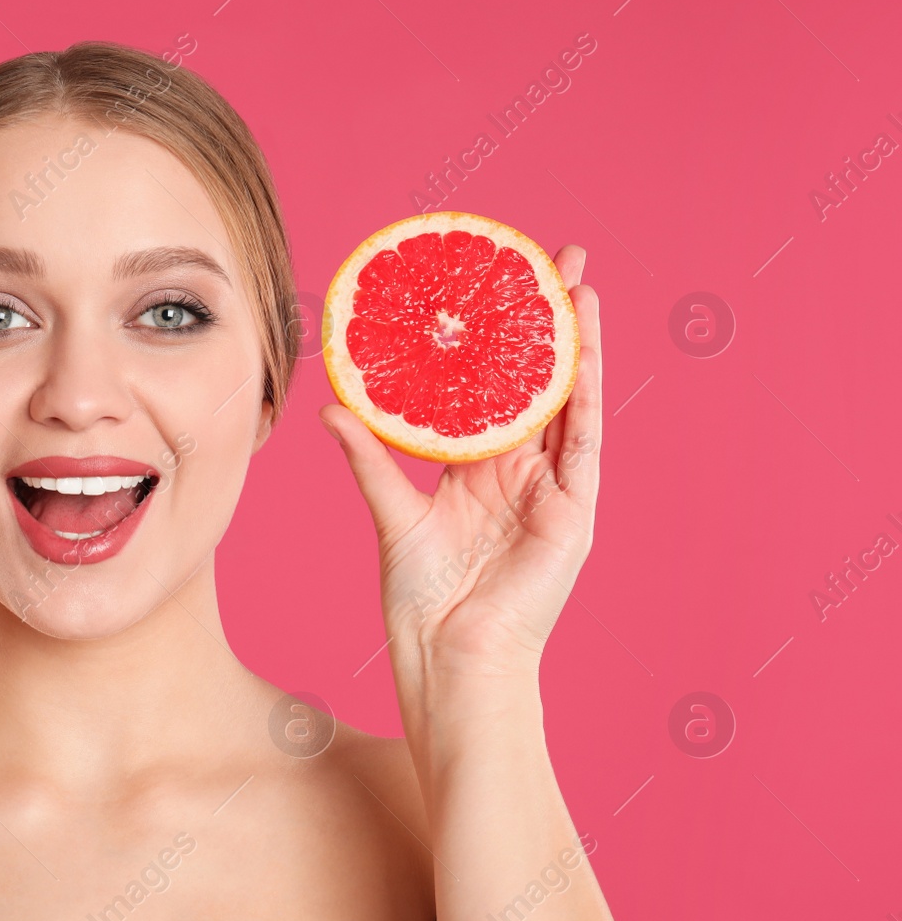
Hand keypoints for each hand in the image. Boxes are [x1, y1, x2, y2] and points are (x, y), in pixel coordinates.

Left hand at [320, 245, 601, 717]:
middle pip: (537, 382)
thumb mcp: (392, 516)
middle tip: (548, 260)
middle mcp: (521, 473)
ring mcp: (554, 489)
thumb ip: (369, 460)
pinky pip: (585, 438)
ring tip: (576, 281)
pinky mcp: (575, 510)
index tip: (493, 289)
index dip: (496, 343)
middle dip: (545, 323)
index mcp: (479, 473)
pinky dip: (588, 388)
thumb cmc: (424, 604)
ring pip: (569, 399)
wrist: (452, 660)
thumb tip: (332, 408)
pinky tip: (586, 341)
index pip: (493, 391)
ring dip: (576, 341)